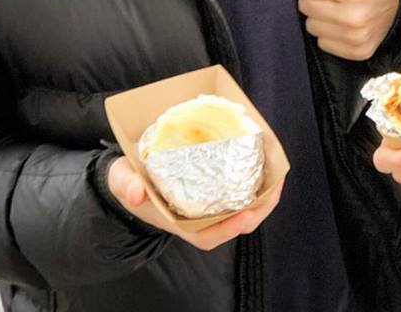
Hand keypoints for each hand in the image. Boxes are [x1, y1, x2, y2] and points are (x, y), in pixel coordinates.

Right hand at [108, 156, 282, 249]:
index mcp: (178, 221)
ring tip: (277, 175)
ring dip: (262, 195)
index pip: (208, 235)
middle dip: (259, 210)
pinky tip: (265, 164)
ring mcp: (208, 205)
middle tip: (276, 186)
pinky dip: (254, 181)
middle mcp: (197, 217)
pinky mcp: (213, 190)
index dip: (229, 228)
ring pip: (242, 208)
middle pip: (234, 223)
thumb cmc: (130, 181)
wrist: (131, 175)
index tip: (246, 216)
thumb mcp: (123, 180)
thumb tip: (136, 193)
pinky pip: (239, 191)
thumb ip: (127, 185)